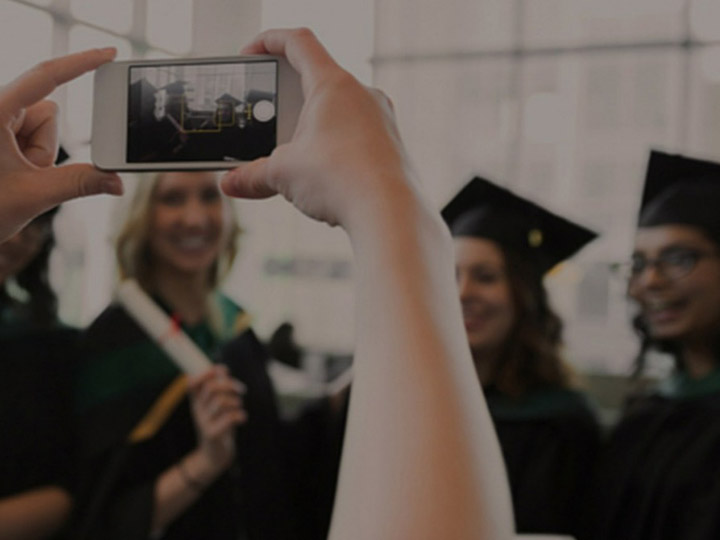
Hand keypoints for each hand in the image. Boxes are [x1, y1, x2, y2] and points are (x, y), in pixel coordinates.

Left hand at [0, 48, 123, 241]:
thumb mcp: (34, 196)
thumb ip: (80, 184)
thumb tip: (118, 182)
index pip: (45, 78)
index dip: (80, 63)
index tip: (108, 53)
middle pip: (48, 112)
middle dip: (46, 146)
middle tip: (26, 173)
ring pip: (43, 127)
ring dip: (38, 155)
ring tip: (15, 177)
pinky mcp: (2, 133)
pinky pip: (34, 137)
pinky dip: (33, 157)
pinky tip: (12, 174)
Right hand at [188, 365, 246, 473]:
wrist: (214, 455)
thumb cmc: (219, 424)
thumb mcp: (217, 405)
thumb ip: (219, 387)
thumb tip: (222, 369)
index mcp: (197, 401)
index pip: (192, 383)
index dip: (205, 373)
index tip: (220, 371)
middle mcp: (197, 410)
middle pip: (212, 388)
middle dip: (230, 385)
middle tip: (241, 390)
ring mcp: (203, 422)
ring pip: (221, 402)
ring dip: (236, 401)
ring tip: (239, 407)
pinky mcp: (212, 434)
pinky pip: (228, 418)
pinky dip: (239, 415)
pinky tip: (242, 418)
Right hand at [220, 28, 415, 228]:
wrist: (390, 214)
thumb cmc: (341, 180)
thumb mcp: (284, 174)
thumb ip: (252, 174)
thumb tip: (232, 182)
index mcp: (333, 84)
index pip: (298, 43)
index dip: (268, 41)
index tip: (250, 55)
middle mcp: (362, 94)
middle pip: (317, 81)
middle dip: (287, 100)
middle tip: (267, 120)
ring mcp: (381, 119)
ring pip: (337, 111)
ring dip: (310, 128)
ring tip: (291, 156)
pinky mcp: (390, 146)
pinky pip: (355, 136)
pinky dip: (332, 148)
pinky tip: (320, 176)